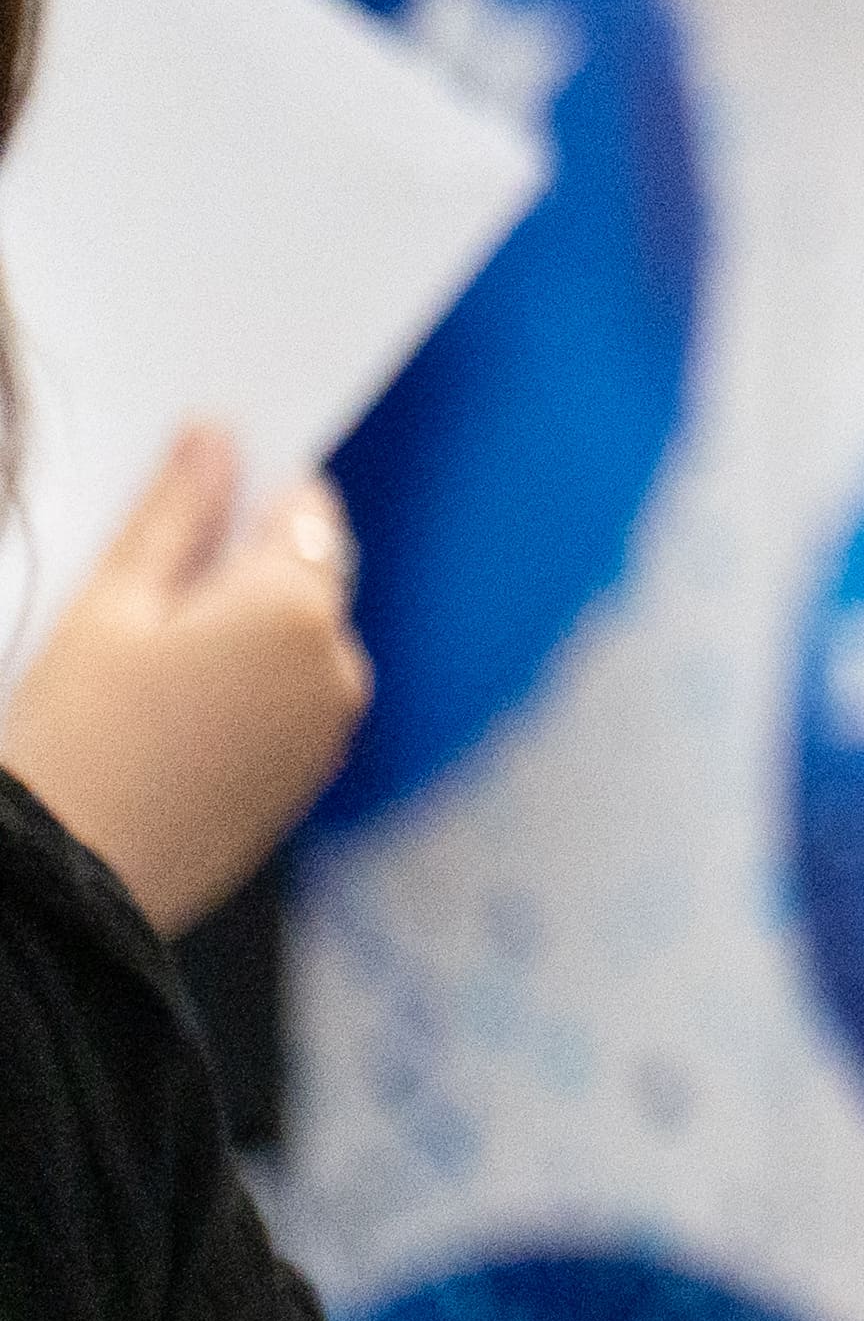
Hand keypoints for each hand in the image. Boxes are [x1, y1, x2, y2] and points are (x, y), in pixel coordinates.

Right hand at [6, 424, 371, 933]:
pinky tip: (168, 712)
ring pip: (296, 641)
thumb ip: (176, 512)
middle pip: (306, 574)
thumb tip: (217, 435)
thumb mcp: (111, 605)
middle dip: (240, 567)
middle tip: (143, 585)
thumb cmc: (73, 738)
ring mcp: (332, 728)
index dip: (248, 490)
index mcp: (298, 608)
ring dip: (242, 631)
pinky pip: (288, 702)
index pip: (303, 507)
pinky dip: (245, 689)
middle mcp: (339, 664)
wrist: (66, 885)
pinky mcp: (308, 777)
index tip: (195, 487)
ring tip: (144, 660)